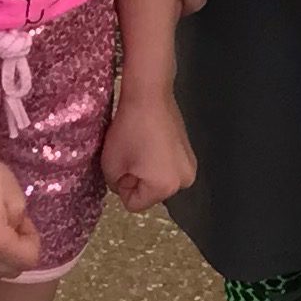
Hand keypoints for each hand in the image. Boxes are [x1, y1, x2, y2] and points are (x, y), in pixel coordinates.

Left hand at [101, 74, 195, 213]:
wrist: (149, 96)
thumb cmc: (129, 130)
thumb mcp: (109, 165)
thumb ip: (115, 185)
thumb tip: (125, 184)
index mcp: (164, 187)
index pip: (134, 204)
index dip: (122, 186)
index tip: (122, 164)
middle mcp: (183, 181)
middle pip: (150, 194)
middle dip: (137, 179)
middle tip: (131, 154)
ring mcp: (190, 166)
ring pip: (158, 181)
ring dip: (147, 170)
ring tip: (141, 146)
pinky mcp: (190, 153)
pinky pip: (168, 167)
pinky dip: (158, 160)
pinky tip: (151, 142)